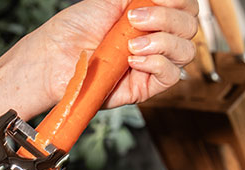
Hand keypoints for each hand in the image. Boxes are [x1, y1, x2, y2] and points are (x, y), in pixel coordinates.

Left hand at [24, 0, 197, 108]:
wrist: (54, 58)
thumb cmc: (74, 29)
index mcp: (150, 17)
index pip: (185, 8)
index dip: (178, 2)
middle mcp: (155, 39)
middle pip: (190, 27)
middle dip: (167, 19)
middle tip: (135, 20)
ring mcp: (152, 63)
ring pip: (187, 51)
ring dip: (162, 42)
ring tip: (131, 44)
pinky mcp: (146, 86)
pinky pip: (172, 75)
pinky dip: (156, 62)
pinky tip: (133, 60)